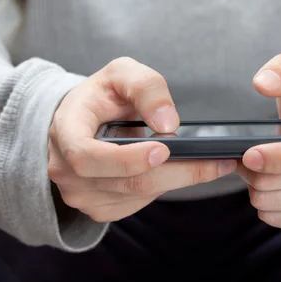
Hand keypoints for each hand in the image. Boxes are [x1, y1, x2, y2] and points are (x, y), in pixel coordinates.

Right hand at [47, 57, 235, 222]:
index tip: (164, 149)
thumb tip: (167, 122)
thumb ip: (146, 87)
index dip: (126, 159)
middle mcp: (65, 169)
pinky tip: (174, 168)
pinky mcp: (97, 208)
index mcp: (64, 131)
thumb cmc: (102, 95)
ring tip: (207, 161)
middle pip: (124, 182)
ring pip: (137, 195)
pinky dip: (162, 186)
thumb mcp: (122, 73)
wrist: (85, 120)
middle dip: (175, 172)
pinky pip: (137, 203)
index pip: (87, 156)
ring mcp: (79, 194)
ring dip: (176, 179)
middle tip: (216, 161)